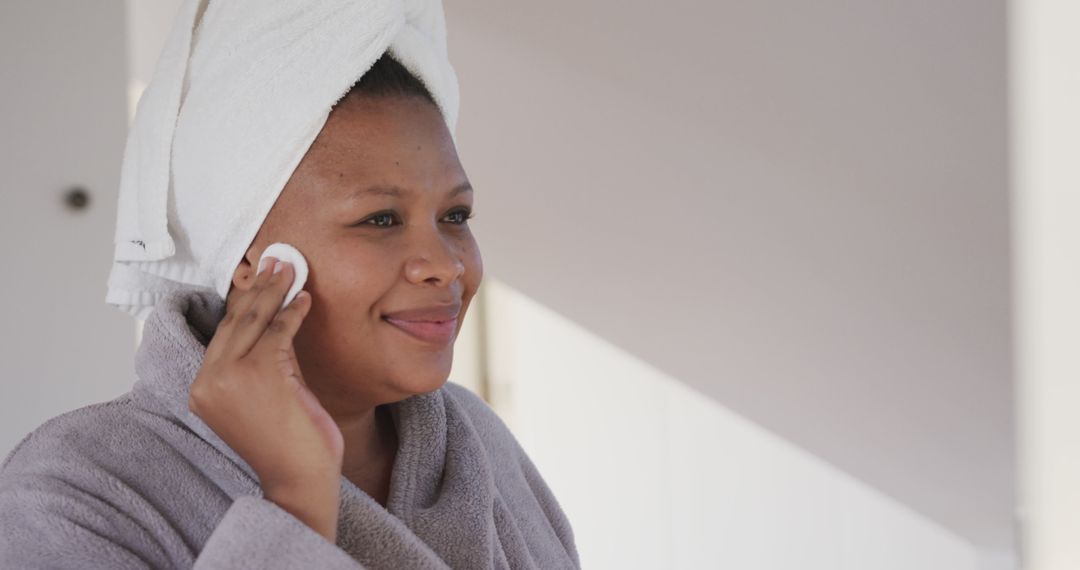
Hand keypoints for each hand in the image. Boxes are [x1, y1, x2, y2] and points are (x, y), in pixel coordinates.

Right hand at [188, 258, 343, 542]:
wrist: (300, 479)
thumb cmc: (290, 445)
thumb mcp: (269, 395)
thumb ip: (266, 361)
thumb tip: (278, 319)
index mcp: (202, 389)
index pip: (223, 333)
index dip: (241, 301)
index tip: (256, 276)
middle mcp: (208, 381)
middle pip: (233, 321)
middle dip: (257, 287)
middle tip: (275, 260)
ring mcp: (229, 377)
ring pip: (252, 321)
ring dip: (274, 291)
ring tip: (290, 268)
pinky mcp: (257, 374)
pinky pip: (276, 332)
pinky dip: (292, 312)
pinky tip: (304, 299)